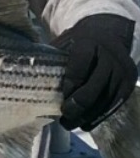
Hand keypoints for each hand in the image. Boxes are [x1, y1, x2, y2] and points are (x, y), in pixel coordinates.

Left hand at [54, 14, 136, 130]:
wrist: (108, 34)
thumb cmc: (78, 41)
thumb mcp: (65, 42)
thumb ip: (52, 57)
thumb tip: (29, 75)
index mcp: (90, 43)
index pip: (79, 68)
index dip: (69, 86)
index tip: (59, 98)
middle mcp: (110, 57)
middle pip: (93, 87)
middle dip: (77, 105)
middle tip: (64, 114)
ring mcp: (122, 72)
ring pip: (104, 100)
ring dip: (87, 115)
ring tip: (70, 123)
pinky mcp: (128, 84)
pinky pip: (114, 104)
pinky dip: (99, 116)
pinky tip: (85, 123)